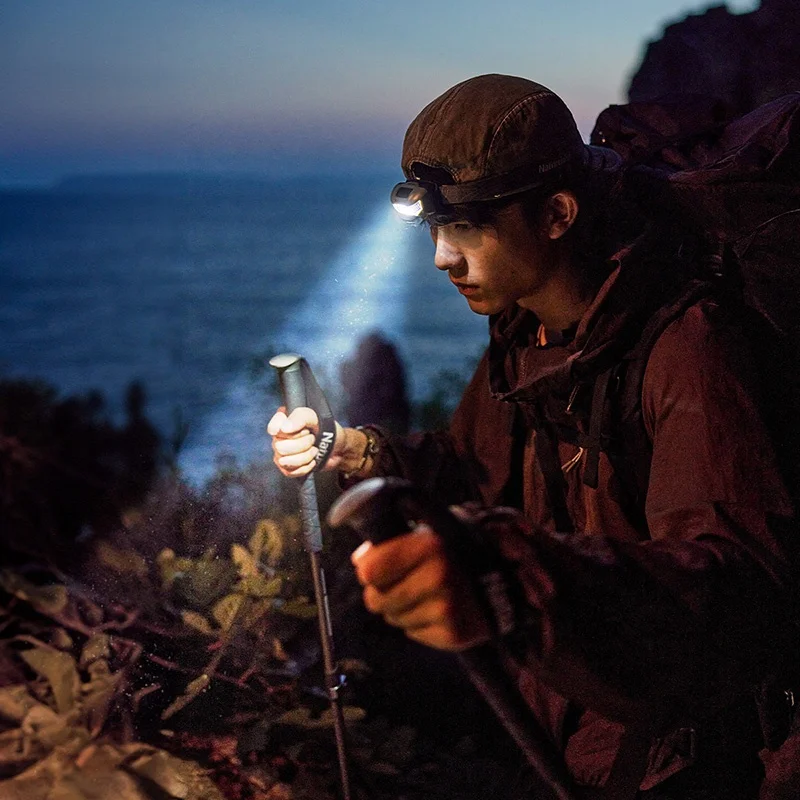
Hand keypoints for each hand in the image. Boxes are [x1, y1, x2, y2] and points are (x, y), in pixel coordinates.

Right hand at [267, 406, 346, 476]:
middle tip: (313, 439)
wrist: (338, 448)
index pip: (274, 428)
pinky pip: (290, 472)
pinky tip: (312, 460)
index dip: (289, 432)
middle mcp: (278, 437)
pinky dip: (306, 467)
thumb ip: (301, 417)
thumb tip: (284, 428)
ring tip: (314, 449)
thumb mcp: (317, 417)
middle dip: (303, 444)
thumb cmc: (327, 430)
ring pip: (284, 461)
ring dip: (305, 456)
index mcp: (283, 420)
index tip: (304, 430)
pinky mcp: (287, 467)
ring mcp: (281, 453)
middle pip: (280, 447)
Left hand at [351, 525, 490, 650]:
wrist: (502, 580)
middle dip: (381, 593)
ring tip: (424, 595)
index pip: (369, 571)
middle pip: (375, 599)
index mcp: (429, 546)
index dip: (369, 571)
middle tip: (402, 583)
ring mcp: (447, 608)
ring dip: (401, 609)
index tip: (378, 568)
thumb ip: (391, 544)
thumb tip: (359, 561)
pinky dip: (418, 623)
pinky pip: (412, 632)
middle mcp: (439, 576)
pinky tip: (436, 609)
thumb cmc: (453, 554)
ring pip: (392, 618)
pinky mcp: (453, 634)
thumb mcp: (426, 535)